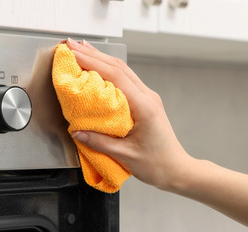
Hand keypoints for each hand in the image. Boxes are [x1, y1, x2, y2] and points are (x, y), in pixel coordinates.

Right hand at [65, 38, 193, 192]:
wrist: (176, 170)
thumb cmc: (156, 164)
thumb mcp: (125, 155)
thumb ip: (99, 142)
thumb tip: (77, 132)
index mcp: (144, 107)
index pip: (115, 76)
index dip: (93, 62)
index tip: (74, 54)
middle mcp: (148, 97)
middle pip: (119, 67)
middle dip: (93, 54)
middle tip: (71, 45)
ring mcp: (148, 98)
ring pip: (123, 71)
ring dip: (101, 59)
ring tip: (81, 50)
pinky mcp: (146, 102)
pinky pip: (126, 81)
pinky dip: (109, 71)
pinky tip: (98, 69)